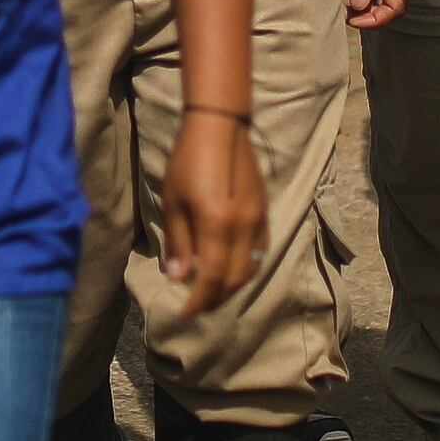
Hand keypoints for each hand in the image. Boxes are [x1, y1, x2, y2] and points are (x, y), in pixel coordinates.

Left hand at [161, 106, 266, 311]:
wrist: (220, 127)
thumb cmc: (188, 160)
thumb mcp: (174, 201)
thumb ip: (180, 242)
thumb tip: (178, 278)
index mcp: (217, 224)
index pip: (211, 278)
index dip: (199, 301)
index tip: (185, 313)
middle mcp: (243, 227)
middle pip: (234, 279)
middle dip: (215, 299)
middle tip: (196, 307)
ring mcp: (258, 220)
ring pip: (251, 269)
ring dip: (232, 287)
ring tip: (212, 292)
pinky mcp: (265, 212)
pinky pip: (261, 251)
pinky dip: (247, 268)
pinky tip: (231, 270)